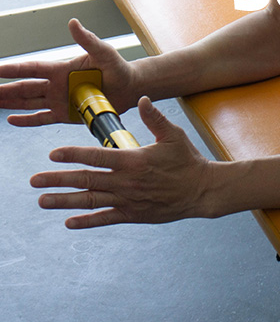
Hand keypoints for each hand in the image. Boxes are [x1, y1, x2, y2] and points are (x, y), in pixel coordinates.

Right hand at [0, 19, 137, 126]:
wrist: (130, 88)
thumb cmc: (118, 67)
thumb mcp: (103, 52)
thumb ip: (88, 40)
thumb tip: (74, 22)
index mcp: (62, 69)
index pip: (32, 69)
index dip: (13, 69)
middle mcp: (56, 85)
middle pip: (24, 87)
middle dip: (4, 88)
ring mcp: (59, 100)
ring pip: (28, 102)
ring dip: (9, 102)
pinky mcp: (65, 114)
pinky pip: (42, 118)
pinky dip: (27, 120)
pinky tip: (11, 119)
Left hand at [32, 98, 217, 227]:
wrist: (202, 190)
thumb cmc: (188, 160)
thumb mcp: (174, 135)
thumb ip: (154, 118)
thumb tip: (142, 99)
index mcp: (134, 160)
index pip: (96, 156)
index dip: (73, 154)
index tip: (53, 154)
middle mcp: (127, 182)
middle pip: (86, 180)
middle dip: (57, 179)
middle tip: (35, 180)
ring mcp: (128, 200)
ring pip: (90, 200)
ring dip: (64, 201)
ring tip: (43, 200)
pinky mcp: (134, 214)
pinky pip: (105, 218)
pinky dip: (86, 221)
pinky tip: (69, 222)